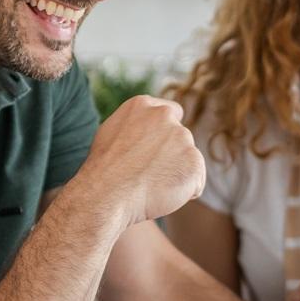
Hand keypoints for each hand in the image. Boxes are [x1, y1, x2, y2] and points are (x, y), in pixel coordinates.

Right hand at [77, 96, 206, 227]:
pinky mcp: (194, 162)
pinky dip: (184, 192)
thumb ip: (135, 126)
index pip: (171, 112)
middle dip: (171, 156)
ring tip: (151, 186)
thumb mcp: (111, 134)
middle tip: (148, 175)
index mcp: (143, 105)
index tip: (158, 150)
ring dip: (176, 174)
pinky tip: (161, 195)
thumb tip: (145, 132)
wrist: (107, 194)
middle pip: (181, 138)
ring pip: (189, 161)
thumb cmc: (103, 171)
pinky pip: (195, 182)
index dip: (166, 134)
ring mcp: (182, 137)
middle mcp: (164, 116)